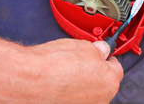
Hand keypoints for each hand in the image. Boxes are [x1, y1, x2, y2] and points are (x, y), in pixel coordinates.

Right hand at [0, 39, 122, 103]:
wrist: (27, 81)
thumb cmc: (52, 65)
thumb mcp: (83, 46)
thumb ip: (98, 50)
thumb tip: (102, 50)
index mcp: (109, 82)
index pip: (116, 67)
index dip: (106, 58)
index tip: (100, 54)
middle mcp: (101, 100)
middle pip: (103, 83)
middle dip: (94, 72)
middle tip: (79, 62)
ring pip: (88, 93)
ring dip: (82, 84)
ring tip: (65, 73)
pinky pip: (75, 100)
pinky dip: (70, 94)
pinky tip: (59, 85)